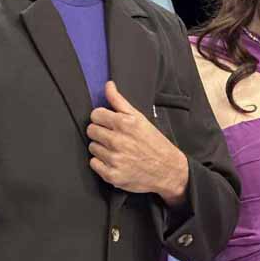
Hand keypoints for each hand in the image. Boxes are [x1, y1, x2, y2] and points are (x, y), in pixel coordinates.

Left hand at [88, 81, 188, 201]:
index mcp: (125, 124)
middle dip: (101, 132)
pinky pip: (94, 163)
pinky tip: (115, 161)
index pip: (95, 114)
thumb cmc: (154, 143)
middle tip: (114, 137)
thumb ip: (120, 101)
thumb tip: (108, 85)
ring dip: (102, 148)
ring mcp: (115, 159)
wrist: (168, 169)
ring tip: (117, 150)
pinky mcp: (112, 175)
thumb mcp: (140, 118)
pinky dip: (102, 163)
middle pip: (91, 130)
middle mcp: (118, 141)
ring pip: (92, 147)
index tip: (109, 123)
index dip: (102, 118)